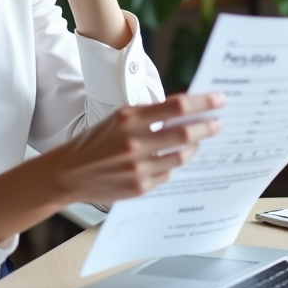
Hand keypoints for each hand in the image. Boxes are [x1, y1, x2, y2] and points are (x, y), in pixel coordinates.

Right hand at [42, 92, 224, 205]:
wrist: (68, 173)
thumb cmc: (95, 142)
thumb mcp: (118, 119)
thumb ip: (148, 115)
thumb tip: (182, 112)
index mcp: (129, 119)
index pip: (176, 107)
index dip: (202, 103)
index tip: (219, 100)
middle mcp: (134, 143)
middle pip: (184, 134)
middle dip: (206, 128)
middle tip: (218, 124)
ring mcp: (138, 168)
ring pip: (180, 157)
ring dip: (192, 148)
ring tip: (195, 142)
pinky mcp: (140, 187)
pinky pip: (167, 175)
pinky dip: (171, 166)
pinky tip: (167, 160)